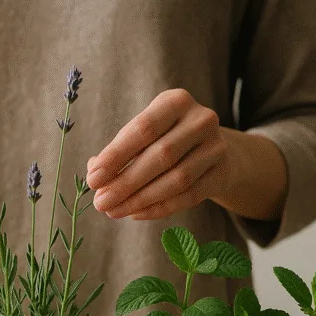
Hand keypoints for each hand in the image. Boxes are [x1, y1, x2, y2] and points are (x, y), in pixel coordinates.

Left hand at [86, 89, 230, 220]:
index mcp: (176, 101)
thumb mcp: (144, 135)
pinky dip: (159, 208)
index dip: (115, 156)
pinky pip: (188, 196)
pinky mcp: (222, 173)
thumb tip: (95, 173)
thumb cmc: (166, 139)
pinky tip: (136, 214)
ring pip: (176, 179)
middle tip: (101, 202)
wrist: (212, 150)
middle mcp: (201, 119)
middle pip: (160, 156)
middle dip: (125, 183)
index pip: (142, 129)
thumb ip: (119, 151)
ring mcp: (216, 146)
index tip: (93, 179)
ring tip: (114, 211)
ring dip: (140, 199)